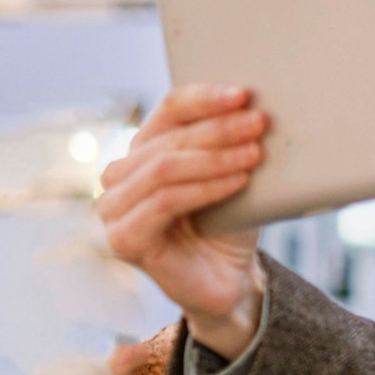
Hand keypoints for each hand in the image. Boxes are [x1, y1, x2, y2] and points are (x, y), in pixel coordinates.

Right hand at [95, 83, 268, 363]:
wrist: (229, 280)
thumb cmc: (230, 223)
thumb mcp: (233, 174)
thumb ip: (231, 144)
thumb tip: (257, 108)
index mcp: (145, 149)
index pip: (170, 110)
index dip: (205, 99)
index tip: (243, 94)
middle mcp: (121, 175)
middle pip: (169, 139)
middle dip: (219, 129)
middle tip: (259, 123)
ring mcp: (115, 209)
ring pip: (164, 168)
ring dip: (215, 158)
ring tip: (255, 154)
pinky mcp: (123, 239)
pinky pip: (165, 202)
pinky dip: (205, 188)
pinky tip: (237, 182)